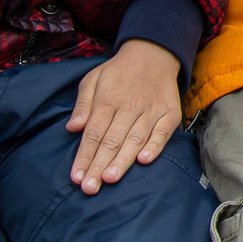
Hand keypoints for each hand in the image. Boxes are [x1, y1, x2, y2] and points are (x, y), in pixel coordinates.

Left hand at [66, 39, 183, 194]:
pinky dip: (154, 146)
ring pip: (135, 139)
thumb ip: (82, 104)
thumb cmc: (118, 72)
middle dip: (99, 165)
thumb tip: (73, 128)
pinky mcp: (169, 113)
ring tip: (109, 178)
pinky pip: (162, 132)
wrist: (154, 54)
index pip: (93, 133)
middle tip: (90, 188)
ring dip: (122, 160)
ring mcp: (151, 110)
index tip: (76, 177)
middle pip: (112, 140)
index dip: (84, 156)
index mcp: (108, 99)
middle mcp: (130, 106)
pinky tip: (143, 160)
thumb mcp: (93, 79)